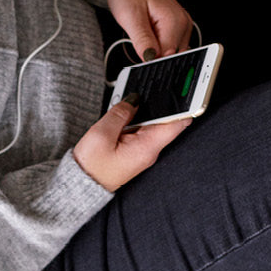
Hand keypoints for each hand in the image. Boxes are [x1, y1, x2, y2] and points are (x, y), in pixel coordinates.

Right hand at [73, 97, 190, 191]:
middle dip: (163, 100)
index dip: (185, 105)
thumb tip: (134, 99)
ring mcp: (143, 151)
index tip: (189, 89)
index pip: (177, 123)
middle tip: (154, 84)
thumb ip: (121, 112)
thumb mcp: (102, 134)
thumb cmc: (90, 167)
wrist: (80, 186)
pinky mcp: (134, 150)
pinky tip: (126, 109)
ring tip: (132, 97)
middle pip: (167, 120)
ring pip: (153, 122)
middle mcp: (149, 150)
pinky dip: (138, 116)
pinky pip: (142, 129)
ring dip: (147, 107)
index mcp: (147, 147)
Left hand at [106, 0, 192, 59]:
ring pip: (170, 54)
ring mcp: (181, 25)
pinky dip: (157, 48)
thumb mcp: (130, 17)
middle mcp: (183, 23)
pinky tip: (147, 38)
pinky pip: (168, 47)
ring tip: (141, 36)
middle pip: (171, 57)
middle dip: (154, 59)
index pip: (168, 57)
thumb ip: (142, 41)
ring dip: (155, 53)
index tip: (138, 62)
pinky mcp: (176, 27)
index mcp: (175, 21)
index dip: (152, 63)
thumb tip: (150, 60)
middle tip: (137, 46)